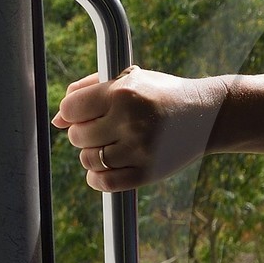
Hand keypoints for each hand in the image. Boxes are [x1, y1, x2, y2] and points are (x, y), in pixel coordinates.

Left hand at [53, 65, 221, 191]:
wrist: (205, 115)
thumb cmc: (160, 94)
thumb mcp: (129, 79)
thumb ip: (88, 91)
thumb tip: (57, 120)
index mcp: (123, 92)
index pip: (71, 108)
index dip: (73, 112)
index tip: (86, 113)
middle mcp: (130, 121)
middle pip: (77, 136)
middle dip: (84, 132)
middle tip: (104, 128)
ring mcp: (140, 149)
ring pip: (88, 159)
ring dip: (92, 155)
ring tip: (109, 145)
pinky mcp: (148, 172)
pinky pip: (104, 183)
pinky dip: (97, 177)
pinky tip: (106, 167)